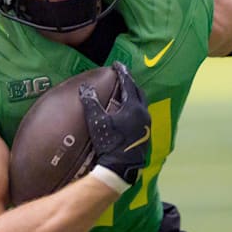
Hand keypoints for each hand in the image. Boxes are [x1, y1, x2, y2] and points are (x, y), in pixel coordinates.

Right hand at [79, 62, 150, 186]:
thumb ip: (91, 103)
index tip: (117, 64)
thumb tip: (84, 88)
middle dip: (130, 82)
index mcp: (133, 107)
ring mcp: (147, 125)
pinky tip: (129, 112)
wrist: (120, 167)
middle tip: (122, 76)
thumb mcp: (97, 122)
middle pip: (138, 92)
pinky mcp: (146, 135)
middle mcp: (143, 113)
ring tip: (126, 92)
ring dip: (134, 96)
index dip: (122, 72)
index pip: (128, 83)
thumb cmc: (109, 143)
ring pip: (142, 104)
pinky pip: (142, 115)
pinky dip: (136, 108)